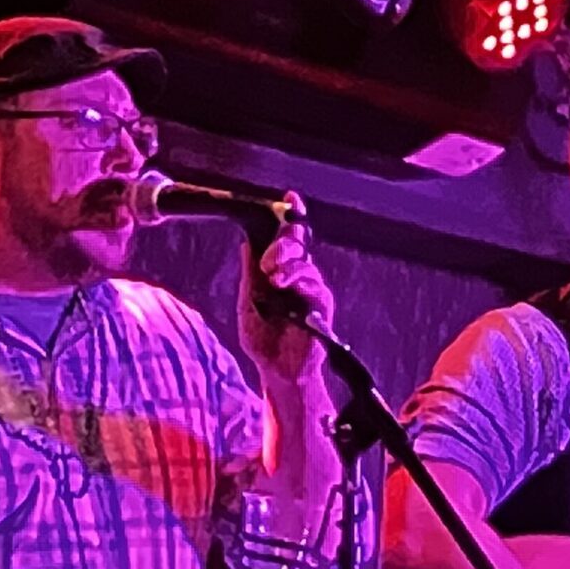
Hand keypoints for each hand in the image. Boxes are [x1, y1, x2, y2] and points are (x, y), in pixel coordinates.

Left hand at [236, 205, 333, 383]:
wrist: (276, 371)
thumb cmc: (263, 338)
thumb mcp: (249, 302)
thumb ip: (251, 274)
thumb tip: (247, 242)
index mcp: (280, 270)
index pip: (286, 238)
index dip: (291, 216)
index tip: (290, 197)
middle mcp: (298, 276)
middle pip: (298, 245)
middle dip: (285, 242)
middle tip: (269, 258)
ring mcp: (312, 290)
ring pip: (306, 265)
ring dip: (289, 266)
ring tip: (273, 276)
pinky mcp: (322, 307)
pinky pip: (316, 288)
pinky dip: (302, 283)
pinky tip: (287, 286)